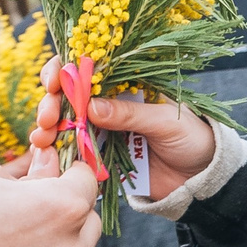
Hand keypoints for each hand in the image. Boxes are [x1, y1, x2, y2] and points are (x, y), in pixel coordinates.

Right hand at [0, 154, 103, 246]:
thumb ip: (27, 174)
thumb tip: (45, 168)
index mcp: (62, 209)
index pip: (86, 181)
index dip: (68, 172)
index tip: (51, 171)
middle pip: (86, 222)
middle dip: (66, 210)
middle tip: (29, 204)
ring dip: (53, 243)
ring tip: (9, 238)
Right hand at [32, 58, 218, 202]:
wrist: (202, 178)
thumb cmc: (193, 138)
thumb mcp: (165, 121)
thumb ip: (130, 114)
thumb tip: (91, 106)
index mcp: (125, 85)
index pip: (87, 68)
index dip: (65, 70)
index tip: (53, 82)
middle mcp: (109, 106)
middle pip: (68, 96)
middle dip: (51, 103)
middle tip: (47, 117)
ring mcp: (102, 132)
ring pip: (65, 124)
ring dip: (47, 128)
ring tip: (43, 137)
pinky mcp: (101, 159)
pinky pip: (74, 153)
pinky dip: (57, 152)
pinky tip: (45, 154)